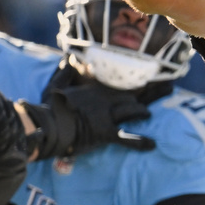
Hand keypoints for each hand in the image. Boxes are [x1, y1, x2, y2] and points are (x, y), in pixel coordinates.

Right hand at [20, 81, 154, 157]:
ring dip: (143, 112)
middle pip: (131, 96)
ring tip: (149, 114)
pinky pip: (127, 138)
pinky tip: (153, 144)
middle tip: (156, 94)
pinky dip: (140, 141)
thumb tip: (67, 60)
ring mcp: (107, 116)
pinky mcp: (106, 132)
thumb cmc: (49, 108)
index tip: (143, 79)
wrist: (49, 125)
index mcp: (94, 90)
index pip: (118, 84)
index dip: (131, 82)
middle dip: (142, 95)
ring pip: (133, 110)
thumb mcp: (55, 87)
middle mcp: (105, 101)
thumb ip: (63, 73)